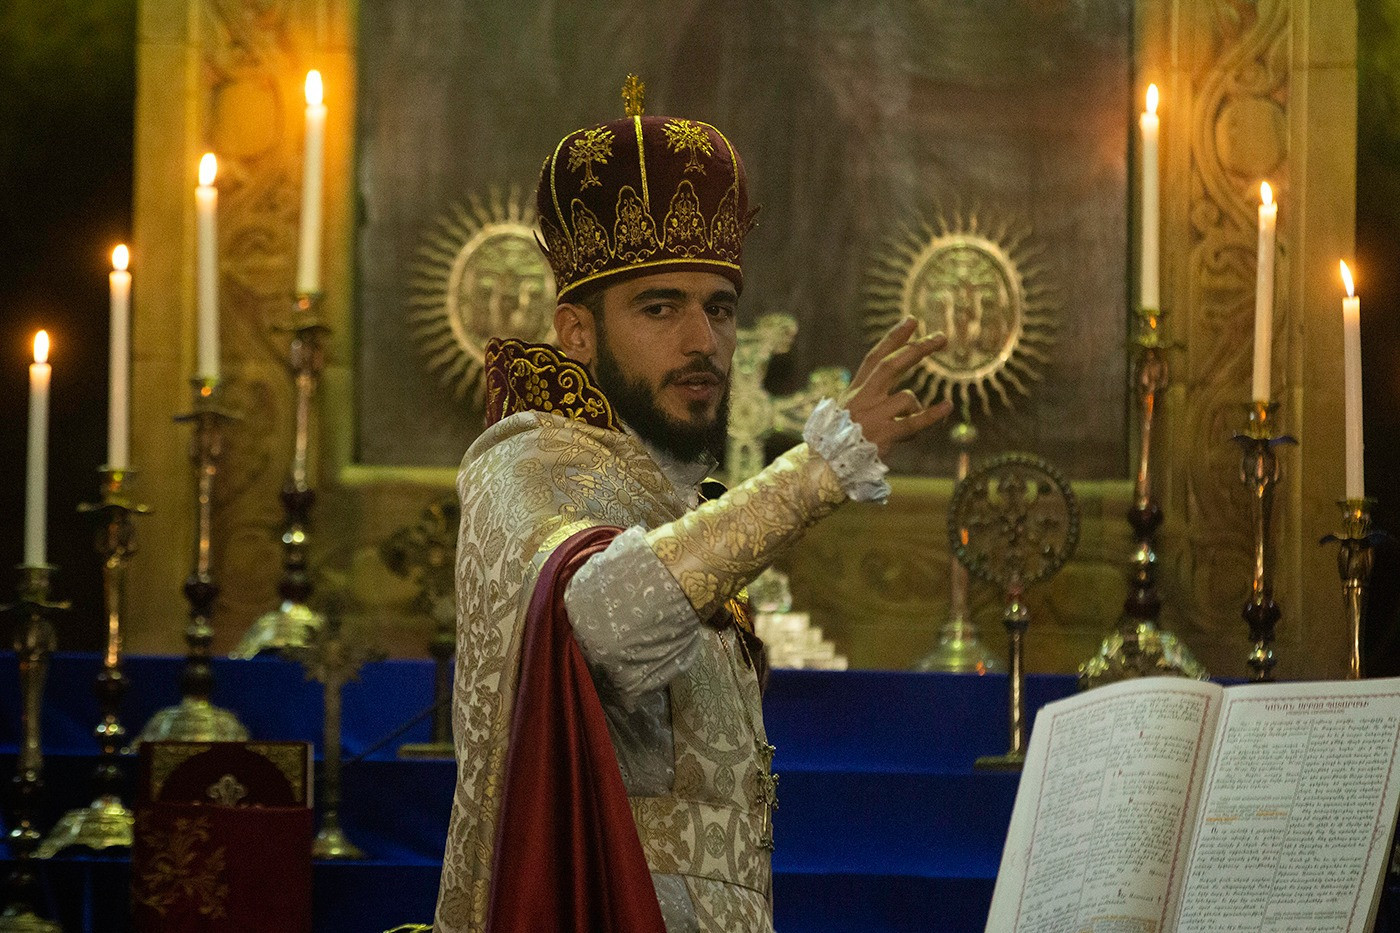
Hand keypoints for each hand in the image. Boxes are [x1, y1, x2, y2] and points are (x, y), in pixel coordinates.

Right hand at [843, 318, 953, 458]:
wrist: (826, 466)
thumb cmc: (843, 440)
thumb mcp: (851, 413)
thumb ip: (875, 401)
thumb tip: (911, 398)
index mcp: (855, 391)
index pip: (875, 357)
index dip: (894, 338)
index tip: (912, 320)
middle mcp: (863, 399)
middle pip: (891, 365)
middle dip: (917, 349)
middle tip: (941, 338)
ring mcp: (872, 416)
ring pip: (906, 397)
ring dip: (917, 408)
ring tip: (916, 422)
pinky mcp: (883, 435)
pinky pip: (913, 422)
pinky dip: (932, 415)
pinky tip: (947, 406)